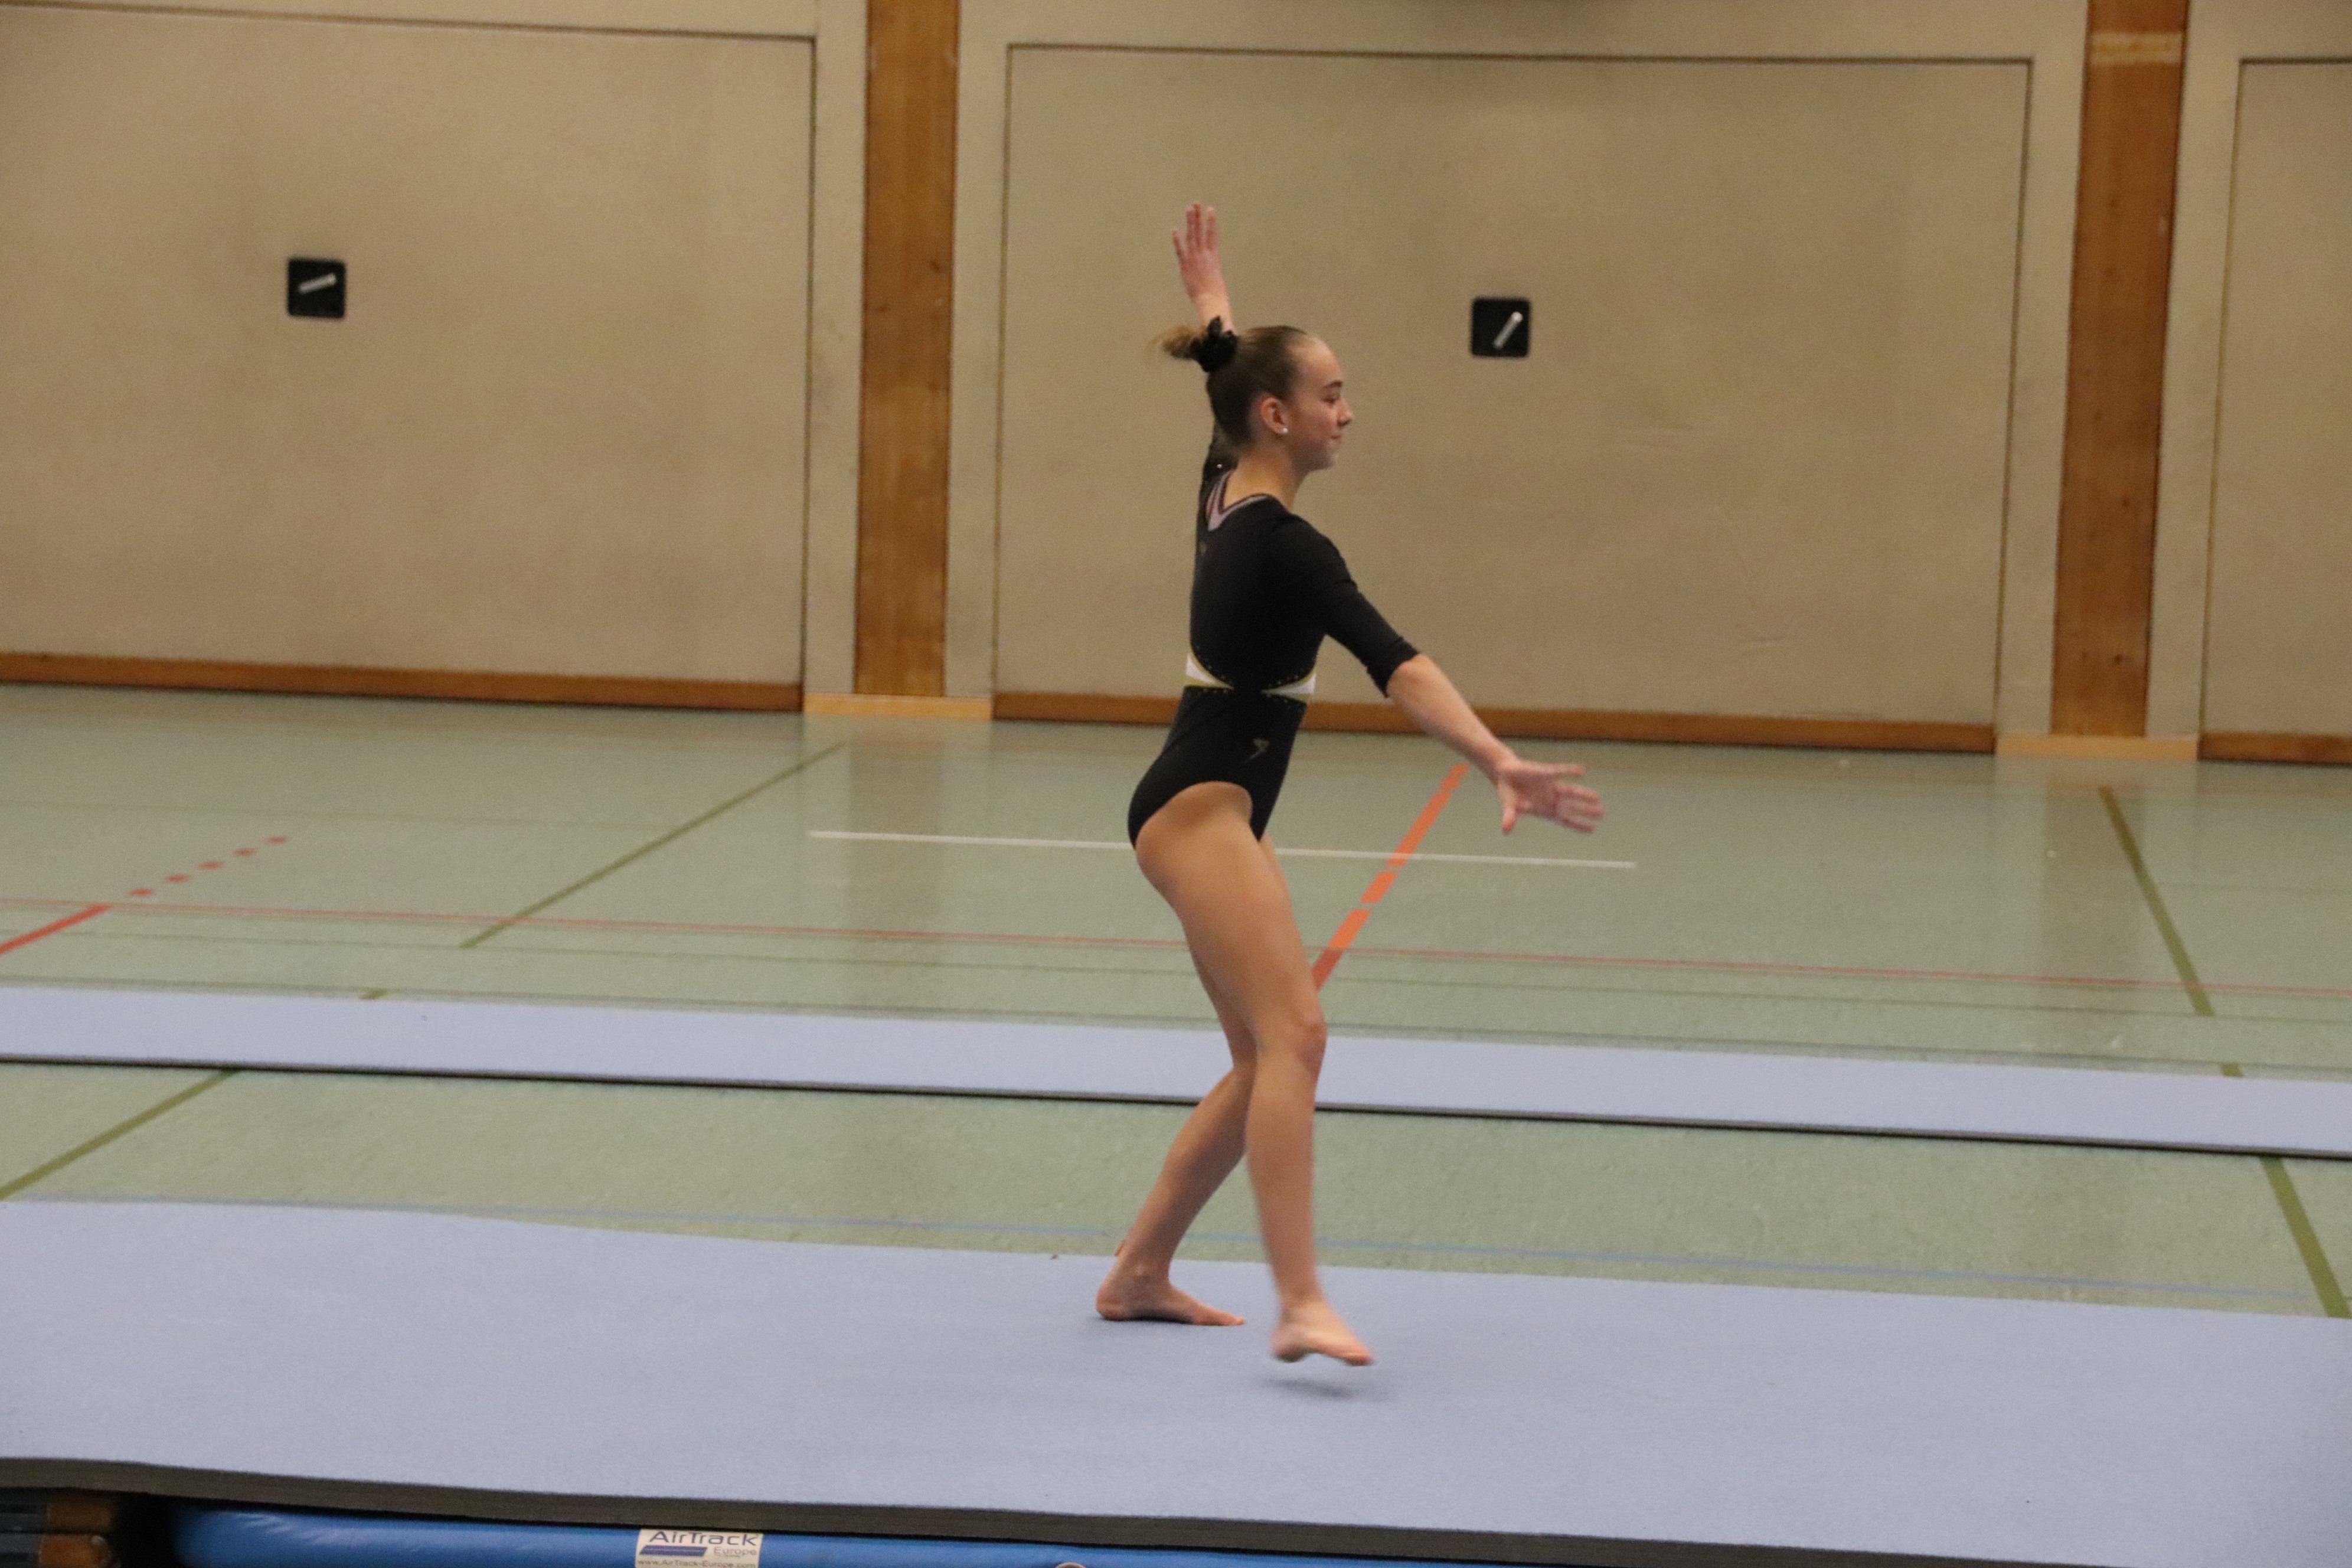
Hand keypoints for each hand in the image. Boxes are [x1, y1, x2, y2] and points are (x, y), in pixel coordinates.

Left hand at [1172, 202, 1232, 326]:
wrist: (1212, 301)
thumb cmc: (1215, 293)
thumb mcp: (1215, 277)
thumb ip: (1210, 267)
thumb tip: (1208, 264)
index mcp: (1213, 257)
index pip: (1212, 235)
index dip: (1211, 222)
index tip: (1210, 210)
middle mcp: (1205, 255)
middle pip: (1202, 232)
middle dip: (1199, 217)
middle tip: (1196, 203)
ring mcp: (1196, 259)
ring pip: (1193, 237)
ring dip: (1191, 222)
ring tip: (1190, 209)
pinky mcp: (1187, 266)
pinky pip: (1181, 251)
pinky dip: (1178, 240)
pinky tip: (1175, 230)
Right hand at [1493, 757, 1602, 833]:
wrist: (1504, 773)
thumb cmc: (1509, 793)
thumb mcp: (1509, 806)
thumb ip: (1509, 817)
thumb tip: (1505, 830)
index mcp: (1543, 809)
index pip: (1563, 819)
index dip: (1577, 824)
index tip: (1592, 829)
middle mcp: (1549, 798)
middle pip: (1571, 806)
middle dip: (1585, 810)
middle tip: (1601, 813)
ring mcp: (1549, 786)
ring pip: (1569, 791)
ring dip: (1582, 794)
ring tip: (1596, 798)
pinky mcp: (1544, 773)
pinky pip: (1559, 772)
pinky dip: (1569, 771)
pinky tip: (1582, 771)